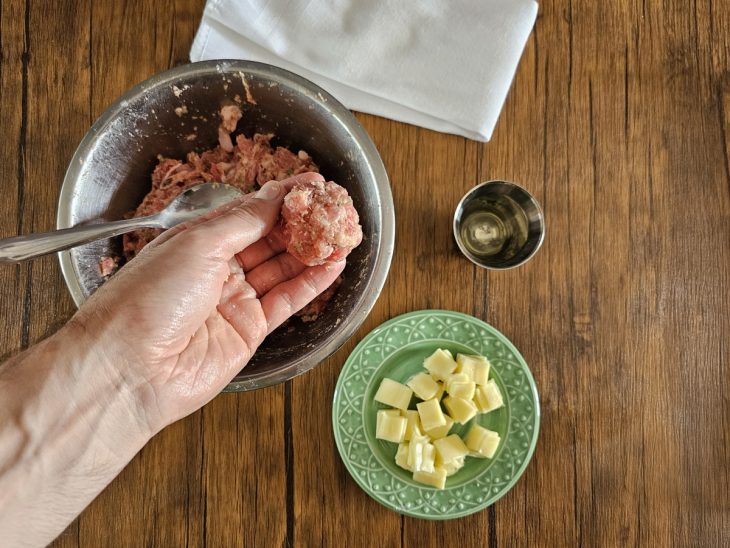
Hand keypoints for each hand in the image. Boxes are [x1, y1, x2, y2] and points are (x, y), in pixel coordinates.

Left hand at [72, 172, 343, 431]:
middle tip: (334, 210)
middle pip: (270, 240)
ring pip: (283, 270)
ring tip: (342, 234)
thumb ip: (244, 221)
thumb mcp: (198, 242)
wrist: (131, 367)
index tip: (313, 184)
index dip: (282, 197)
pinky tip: (333, 267)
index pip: (249, 212)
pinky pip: (287, 302)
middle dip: (303, 224)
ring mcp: (235, 300)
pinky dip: (312, 284)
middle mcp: (218, 268)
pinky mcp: (249, 331)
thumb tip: (275, 198)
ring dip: (312, 252)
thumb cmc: (150, 297)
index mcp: (198, 241)